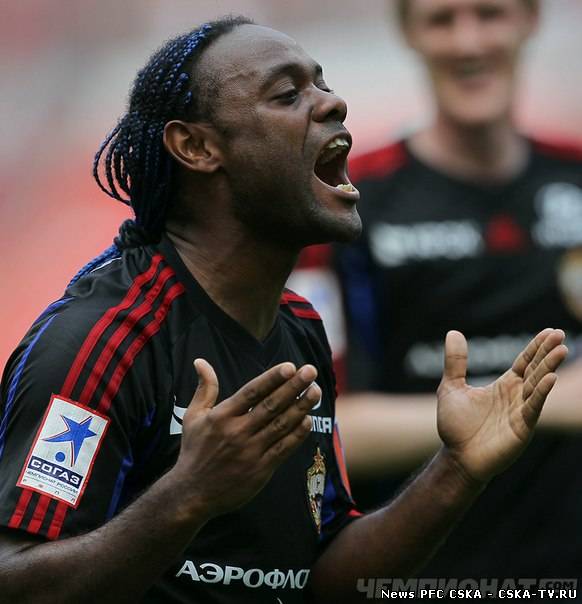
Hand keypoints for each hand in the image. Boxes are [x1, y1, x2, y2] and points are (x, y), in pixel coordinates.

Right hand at [171, 359, 319, 518]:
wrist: (192, 494)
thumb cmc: (194, 451)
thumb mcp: (193, 417)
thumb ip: (204, 388)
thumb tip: (200, 361)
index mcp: (221, 417)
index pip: (251, 392)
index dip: (272, 379)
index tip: (290, 366)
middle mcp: (237, 432)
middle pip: (271, 405)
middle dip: (293, 387)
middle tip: (311, 371)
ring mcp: (250, 452)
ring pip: (281, 425)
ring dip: (301, 407)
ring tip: (315, 391)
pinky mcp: (260, 470)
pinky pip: (284, 448)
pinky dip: (297, 434)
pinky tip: (308, 419)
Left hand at [436, 329, 567, 482]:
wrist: (456, 457)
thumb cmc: (455, 425)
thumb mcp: (451, 387)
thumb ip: (456, 362)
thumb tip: (453, 332)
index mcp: (504, 386)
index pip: (525, 362)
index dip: (536, 347)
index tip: (550, 332)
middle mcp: (516, 396)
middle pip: (536, 369)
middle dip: (548, 352)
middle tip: (560, 334)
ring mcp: (521, 411)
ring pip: (538, 385)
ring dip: (549, 368)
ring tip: (561, 350)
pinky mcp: (522, 427)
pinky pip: (534, 407)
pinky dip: (541, 392)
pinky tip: (550, 377)